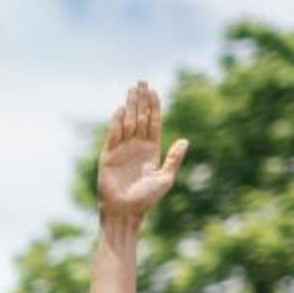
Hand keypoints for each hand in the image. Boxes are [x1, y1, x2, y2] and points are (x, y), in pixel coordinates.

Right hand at [95, 81, 188, 219]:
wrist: (125, 211)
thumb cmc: (147, 198)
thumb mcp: (165, 177)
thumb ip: (174, 158)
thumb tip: (184, 140)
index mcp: (151, 150)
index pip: (152, 122)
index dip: (153, 106)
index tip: (153, 90)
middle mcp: (136, 146)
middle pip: (139, 117)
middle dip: (140, 99)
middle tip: (141, 81)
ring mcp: (122, 150)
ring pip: (127, 122)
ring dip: (129, 105)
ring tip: (131, 89)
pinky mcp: (108, 156)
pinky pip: (113, 135)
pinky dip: (116, 122)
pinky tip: (120, 109)